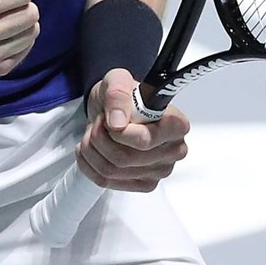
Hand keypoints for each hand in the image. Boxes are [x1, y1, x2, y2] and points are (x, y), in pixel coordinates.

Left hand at [76, 68, 190, 191]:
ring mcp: (159, 171)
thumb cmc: (123, 97)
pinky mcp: (143, 184)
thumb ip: (118, 94)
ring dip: (92, 149)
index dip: (118, 132)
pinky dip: (89, 163)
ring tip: (94, 133)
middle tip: (99, 122)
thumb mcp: (117, 80)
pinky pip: (106, 181)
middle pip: (124, 157)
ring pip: (111, 170)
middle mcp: (173, 151)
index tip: (108, 119)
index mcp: (176, 125)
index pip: (144, 140)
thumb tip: (118, 122)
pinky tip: (93, 148)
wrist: (115, 110)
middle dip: (99, 138)